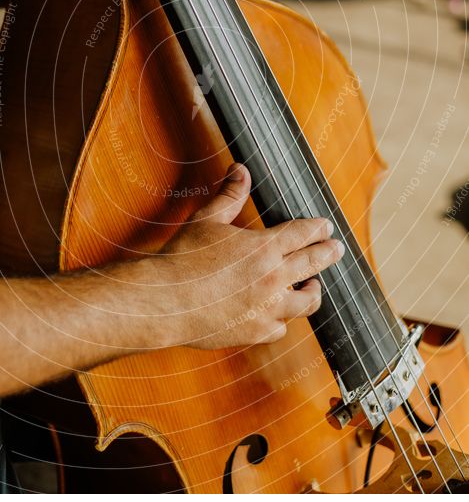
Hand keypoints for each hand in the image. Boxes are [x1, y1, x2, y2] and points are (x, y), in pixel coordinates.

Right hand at [146, 164, 343, 348]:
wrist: (164, 301)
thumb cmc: (182, 258)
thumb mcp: (207, 219)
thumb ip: (230, 195)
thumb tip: (240, 170)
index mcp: (264, 248)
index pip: (302, 234)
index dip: (317, 229)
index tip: (326, 226)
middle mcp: (272, 279)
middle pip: (312, 264)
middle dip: (328, 254)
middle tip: (337, 249)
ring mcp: (267, 308)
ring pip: (305, 302)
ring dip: (313, 291)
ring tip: (314, 287)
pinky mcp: (254, 331)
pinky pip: (280, 328)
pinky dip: (282, 320)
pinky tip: (278, 315)